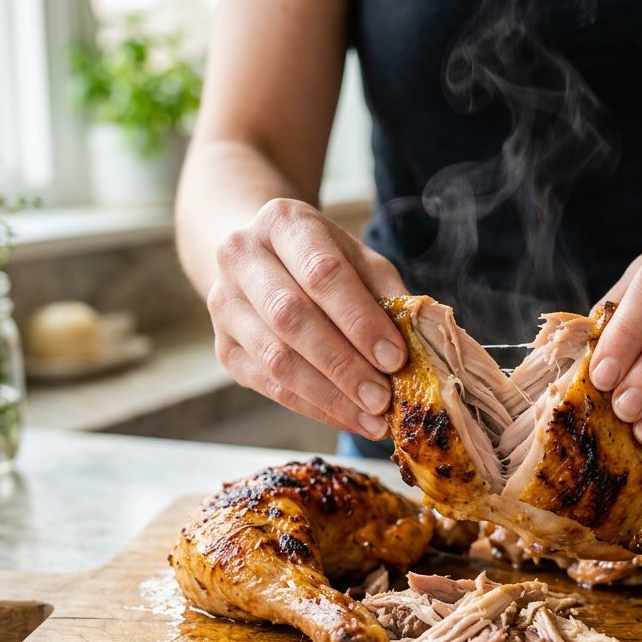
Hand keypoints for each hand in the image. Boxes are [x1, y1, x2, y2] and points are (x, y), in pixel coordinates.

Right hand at [206, 198, 409, 438]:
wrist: (259, 259)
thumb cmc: (320, 258)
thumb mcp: (357, 259)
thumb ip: (385, 293)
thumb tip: (417, 342)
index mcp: (282, 223)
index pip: (322, 273)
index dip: (360, 319)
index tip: (395, 357)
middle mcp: (241, 257)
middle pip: (292, 317)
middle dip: (343, 364)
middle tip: (382, 398)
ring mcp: (225, 305)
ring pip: (276, 358)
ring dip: (329, 396)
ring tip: (371, 417)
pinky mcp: (224, 348)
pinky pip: (269, 386)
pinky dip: (313, 407)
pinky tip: (348, 418)